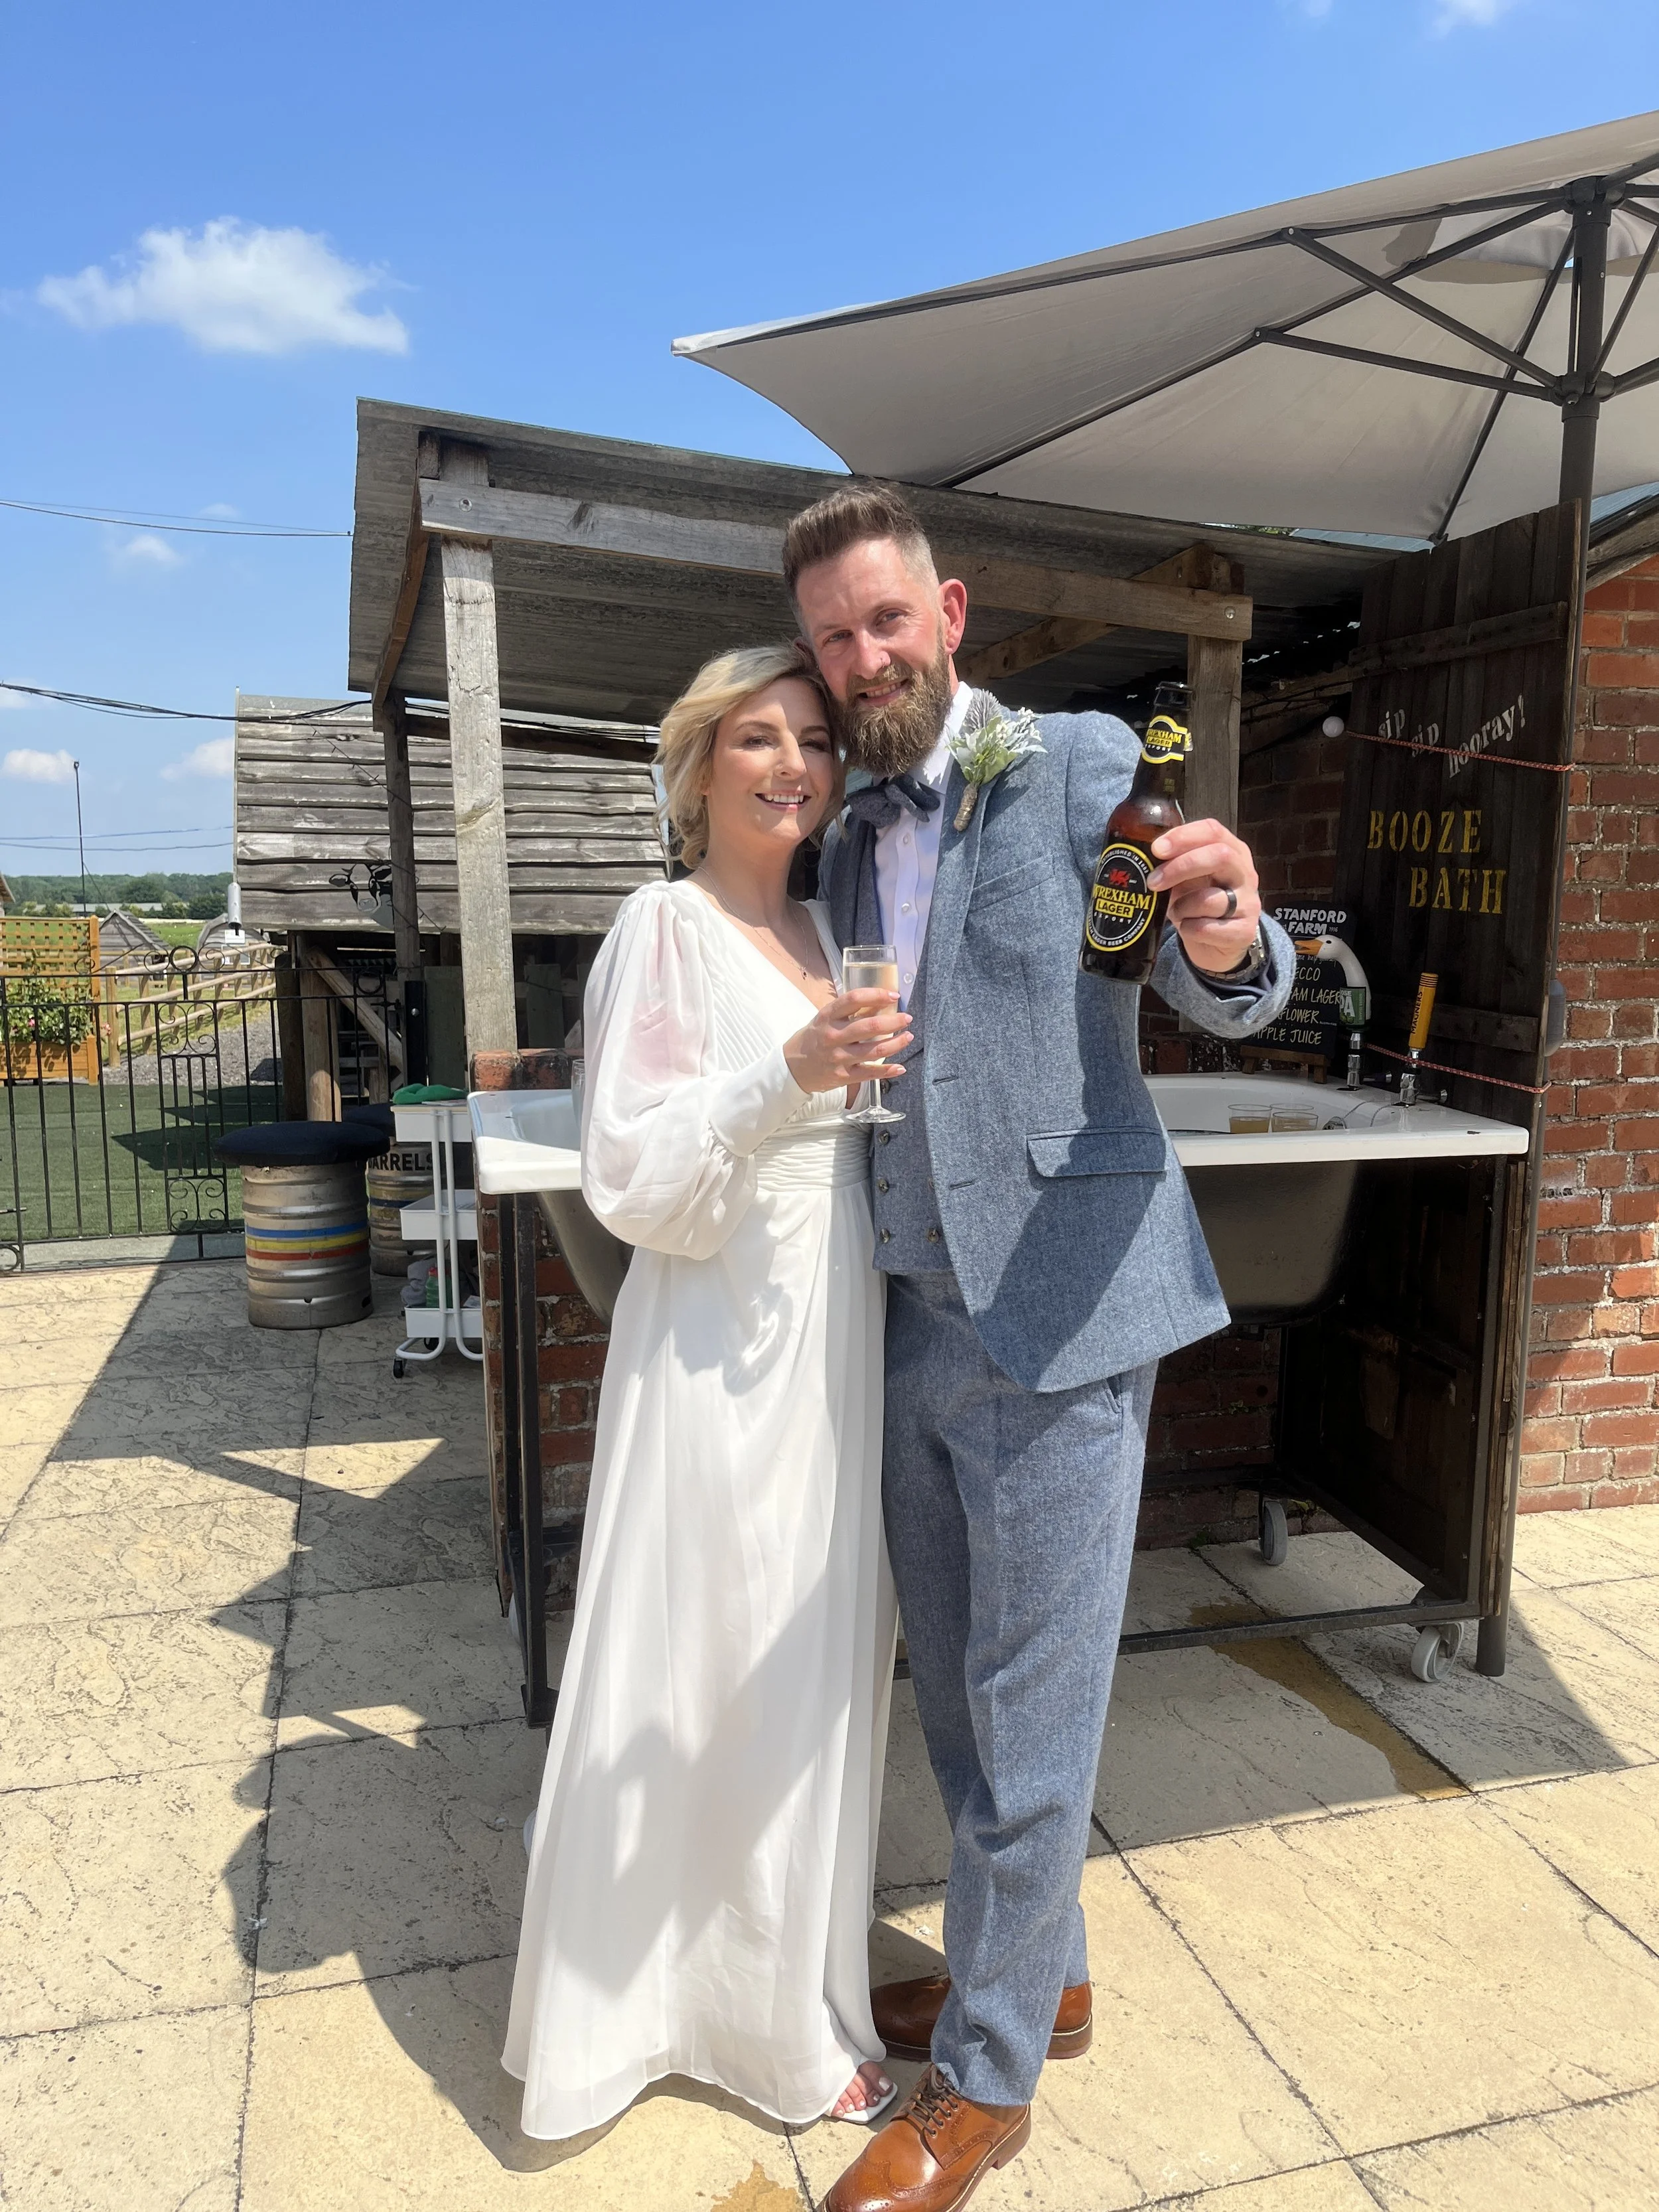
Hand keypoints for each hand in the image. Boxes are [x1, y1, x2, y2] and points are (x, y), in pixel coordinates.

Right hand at [784, 989, 911, 1097]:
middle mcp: (833, 1036)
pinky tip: (901, 1067)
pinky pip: (870, 1073)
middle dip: (894, 1021)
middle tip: (907, 1018)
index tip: (894, 996)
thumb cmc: (814, 1038)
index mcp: (828, 1016)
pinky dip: (888, 1070)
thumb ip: (850, 1011)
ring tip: (908, 1037)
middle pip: (869, 1026)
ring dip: (896, 1043)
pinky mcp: (843, 1076)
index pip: (854, 1000)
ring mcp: (838, 1057)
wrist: (793, 1068)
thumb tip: (880, 1003)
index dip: (877, 995)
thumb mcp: (826, 1019)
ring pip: (875, 1050)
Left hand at [1149, 819, 1262, 973]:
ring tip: (1177, 912)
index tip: (1157, 848)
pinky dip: (1189, 929)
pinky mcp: (1243, 932)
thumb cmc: (1200, 901)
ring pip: (1209, 899)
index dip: (1183, 836)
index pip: (1213, 831)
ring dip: (1181, 907)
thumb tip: (1142, 857)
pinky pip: (1207, 928)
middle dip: (1180, 867)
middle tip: (1153, 881)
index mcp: (1233, 851)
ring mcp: (1249, 903)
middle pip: (1219, 856)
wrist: (1220, 942)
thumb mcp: (1189, 878)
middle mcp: (1245, 874)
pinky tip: (1189, 928)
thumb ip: (1174, 864)